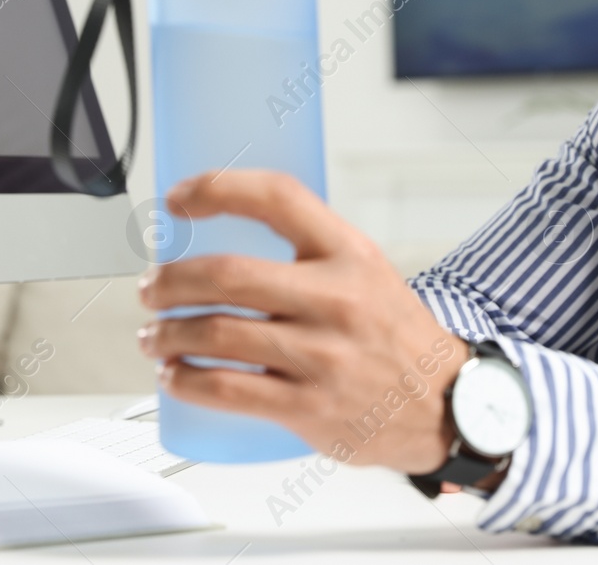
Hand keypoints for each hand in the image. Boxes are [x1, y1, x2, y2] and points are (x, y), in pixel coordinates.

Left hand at [137, 169, 469, 471]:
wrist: (446, 404)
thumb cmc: (394, 335)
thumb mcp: (365, 272)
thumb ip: (308, 252)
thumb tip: (226, 238)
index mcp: (348, 253)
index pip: (277, 198)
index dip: (218, 189)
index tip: (179, 199)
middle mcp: (336, 299)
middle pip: (227, 274)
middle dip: (170, 281)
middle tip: (151, 288)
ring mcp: (322, 356)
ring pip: (217, 334)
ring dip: (167, 334)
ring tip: (153, 336)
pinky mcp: (309, 407)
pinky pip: (228, 390)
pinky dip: (186, 381)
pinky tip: (174, 376)